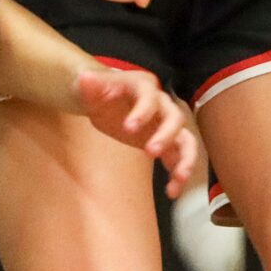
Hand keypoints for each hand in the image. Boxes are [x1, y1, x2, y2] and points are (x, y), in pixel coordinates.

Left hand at [74, 64, 203, 196]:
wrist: (109, 101)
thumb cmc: (101, 94)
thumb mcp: (92, 90)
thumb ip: (90, 87)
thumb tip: (84, 78)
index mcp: (145, 88)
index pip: (150, 97)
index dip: (142, 111)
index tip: (128, 128)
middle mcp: (162, 105)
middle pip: (175, 118)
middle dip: (166, 135)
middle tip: (151, 152)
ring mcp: (167, 126)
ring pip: (186, 139)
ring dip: (186, 158)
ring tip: (179, 177)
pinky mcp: (167, 143)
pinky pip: (180, 158)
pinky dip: (179, 175)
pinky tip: (172, 192)